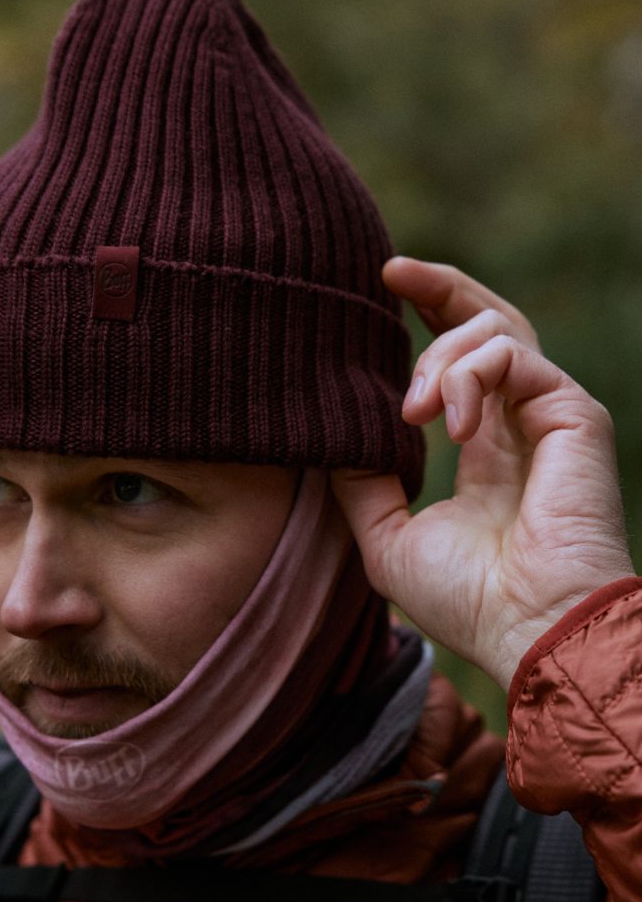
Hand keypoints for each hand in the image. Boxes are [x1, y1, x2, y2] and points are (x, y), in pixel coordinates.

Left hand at [332, 257, 634, 689]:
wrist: (525, 630)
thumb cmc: (466, 600)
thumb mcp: (388, 540)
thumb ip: (363, 488)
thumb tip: (328, 444)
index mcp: (487, 450)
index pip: (462, 364)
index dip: (427, 319)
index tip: (381, 289)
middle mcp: (521, 425)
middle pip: (490, 322)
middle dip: (439, 288)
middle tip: (389, 271)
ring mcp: (551, 415)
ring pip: (497, 330)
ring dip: (440, 358)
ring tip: (413, 412)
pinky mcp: (574, 413)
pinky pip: (514, 356)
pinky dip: (471, 376)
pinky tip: (450, 425)